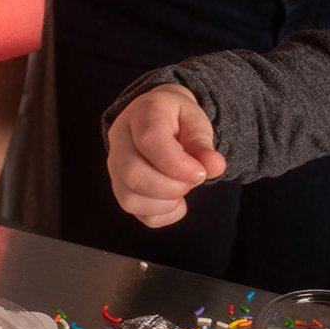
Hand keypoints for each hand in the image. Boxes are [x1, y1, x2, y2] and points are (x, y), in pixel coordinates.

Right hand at [106, 84, 226, 226]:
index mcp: (142, 114)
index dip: (177, 165)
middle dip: (171, 187)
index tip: (200, 174)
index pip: (149, 141)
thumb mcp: (196, 122)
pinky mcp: (119, 188)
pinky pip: (137, 213)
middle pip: (133, 174)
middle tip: (193, 181)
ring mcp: (115, 167)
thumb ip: (203, 144)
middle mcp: (120, 140)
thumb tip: (214, 167)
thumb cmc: (178, 120)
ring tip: (183, 188)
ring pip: (130, 199)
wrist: (161, 122)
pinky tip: (175, 200)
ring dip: (166, 203)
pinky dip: (163, 214)